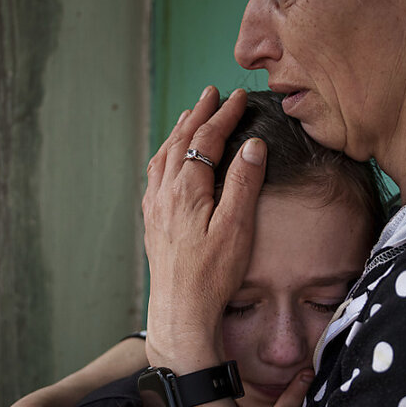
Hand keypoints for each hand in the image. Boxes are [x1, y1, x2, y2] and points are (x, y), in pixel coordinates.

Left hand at [141, 86, 265, 373]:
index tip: (238, 97)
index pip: (206, 139)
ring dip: (178, 132)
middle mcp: (165, 193)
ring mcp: (155, 208)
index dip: (224, 115)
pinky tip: (169, 161)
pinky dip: (165, 156)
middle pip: (180, 141)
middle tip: (212, 94)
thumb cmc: (212, 275)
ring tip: (189, 116)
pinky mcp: (153, 223)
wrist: (181, 312)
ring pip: (164, 156)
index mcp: (186, 189)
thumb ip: (243, 182)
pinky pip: (155, 176)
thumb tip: (252, 144)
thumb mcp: (236, 227)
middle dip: (198, 114)